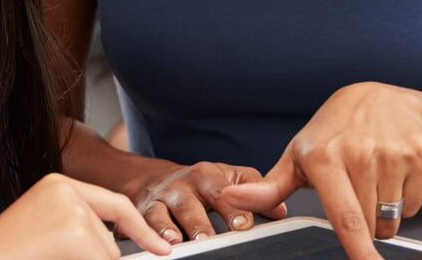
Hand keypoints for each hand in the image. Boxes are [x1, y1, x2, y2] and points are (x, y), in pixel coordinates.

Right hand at [0, 173, 169, 259]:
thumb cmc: (3, 255)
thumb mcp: (45, 234)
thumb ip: (79, 232)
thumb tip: (116, 248)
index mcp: (59, 184)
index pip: (114, 206)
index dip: (139, 230)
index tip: (161, 249)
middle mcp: (67, 188)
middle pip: (109, 238)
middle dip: (97, 258)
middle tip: (55, 255)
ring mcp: (72, 208)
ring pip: (106, 255)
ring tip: (43, 257)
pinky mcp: (75, 232)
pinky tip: (46, 259)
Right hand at [126, 159, 283, 244]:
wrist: (156, 179)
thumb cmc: (201, 184)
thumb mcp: (229, 179)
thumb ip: (254, 191)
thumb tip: (280, 210)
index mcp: (207, 176)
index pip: (222, 192)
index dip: (232, 209)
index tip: (243, 225)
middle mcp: (181, 185)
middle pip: (190, 205)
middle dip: (199, 223)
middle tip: (209, 239)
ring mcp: (160, 199)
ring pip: (161, 214)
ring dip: (168, 230)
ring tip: (177, 243)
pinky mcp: (141, 212)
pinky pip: (141, 224)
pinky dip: (145, 234)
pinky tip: (154, 246)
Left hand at [222, 83, 421, 259]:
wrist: (378, 99)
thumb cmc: (332, 133)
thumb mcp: (298, 156)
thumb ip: (268, 188)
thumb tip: (232, 198)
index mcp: (325, 158)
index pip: (345, 215)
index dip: (357, 248)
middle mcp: (360, 153)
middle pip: (369, 226)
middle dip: (363, 227)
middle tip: (353, 194)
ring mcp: (393, 152)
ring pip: (392, 219)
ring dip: (384, 215)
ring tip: (372, 182)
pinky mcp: (420, 154)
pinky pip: (414, 204)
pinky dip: (405, 200)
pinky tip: (392, 173)